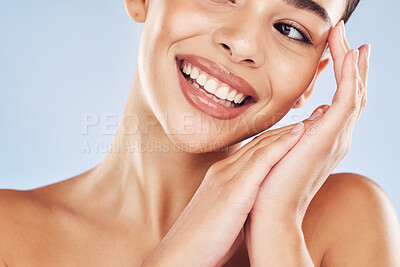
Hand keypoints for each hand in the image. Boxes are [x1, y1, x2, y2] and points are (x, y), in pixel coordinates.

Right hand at [141, 123, 306, 266]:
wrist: (181, 254)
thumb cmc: (204, 242)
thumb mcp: (226, 215)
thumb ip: (241, 203)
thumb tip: (258, 205)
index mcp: (221, 176)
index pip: (253, 151)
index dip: (276, 140)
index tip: (296, 134)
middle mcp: (223, 170)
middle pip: (259, 143)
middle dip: (285, 130)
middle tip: (311, 119)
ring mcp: (226, 177)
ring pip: (262, 146)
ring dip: (289, 132)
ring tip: (313, 121)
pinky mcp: (233, 189)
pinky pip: (261, 159)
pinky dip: (281, 145)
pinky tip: (299, 134)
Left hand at [245, 20, 369, 264]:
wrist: (269, 215)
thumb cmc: (271, 187)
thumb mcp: (284, 153)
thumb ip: (297, 136)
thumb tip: (306, 120)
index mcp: (323, 141)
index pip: (339, 103)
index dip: (342, 78)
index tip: (340, 55)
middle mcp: (335, 139)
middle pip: (351, 95)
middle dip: (351, 66)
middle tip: (350, 39)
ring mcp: (334, 139)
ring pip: (353, 93)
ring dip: (352, 63)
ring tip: (350, 38)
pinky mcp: (326, 138)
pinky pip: (346, 99)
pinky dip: (351, 76)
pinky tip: (351, 55)